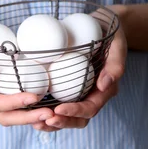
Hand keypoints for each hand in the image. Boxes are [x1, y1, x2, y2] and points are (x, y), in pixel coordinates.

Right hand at [0, 24, 54, 125]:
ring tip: (50, 113)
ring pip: (6, 114)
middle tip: (50, 115)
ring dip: (27, 116)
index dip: (14, 103)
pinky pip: (7, 106)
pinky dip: (23, 108)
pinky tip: (40, 103)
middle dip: (26, 118)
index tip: (33, 97)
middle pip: (3, 116)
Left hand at [33, 6, 127, 130]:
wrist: (102, 25)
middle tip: (44, 121)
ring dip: (52, 123)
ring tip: (35, 122)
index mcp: (105, 90)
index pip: (90, 108)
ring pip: (67, 116)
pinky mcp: (68, 87)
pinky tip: (31, 111)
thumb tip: (104, 86)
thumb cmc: (111, 34)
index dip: (75, 112)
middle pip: (79, 119)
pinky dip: (46, 111)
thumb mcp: (117, 45)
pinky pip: (58, 103)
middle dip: (62, 122)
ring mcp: (80, 92)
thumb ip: (115, 64)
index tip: (58, 110)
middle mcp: (92, 95)